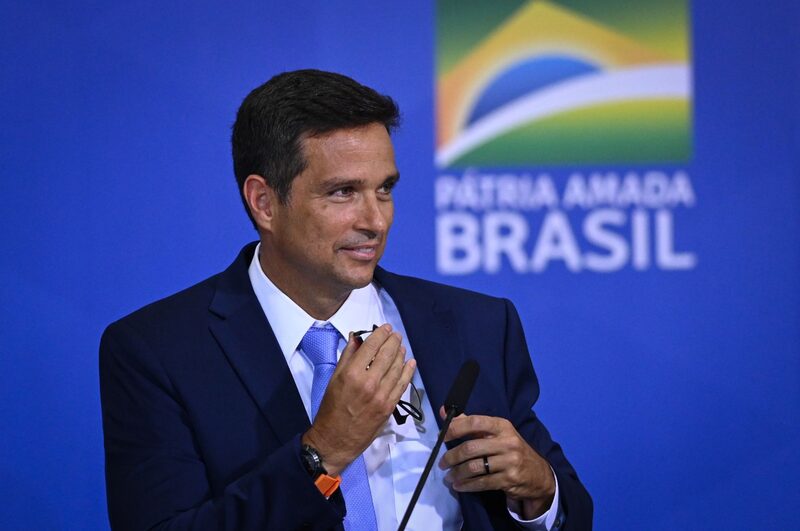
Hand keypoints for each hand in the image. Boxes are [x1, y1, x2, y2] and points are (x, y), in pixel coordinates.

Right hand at [302, 324, 415, 474]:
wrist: (335, 439)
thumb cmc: (331, 409)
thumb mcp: (334, 380)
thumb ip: (347, 357)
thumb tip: (356, 338)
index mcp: (352, 374)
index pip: (371, 346)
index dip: (380, 334)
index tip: (385, 328)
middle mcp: (369, 382)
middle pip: (387, 355)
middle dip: (393, 341)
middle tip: (396, 335)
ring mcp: (381, 395)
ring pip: (397, 368)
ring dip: (401, 354)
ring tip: (401, 347)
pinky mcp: (389, 406)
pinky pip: (402, 385)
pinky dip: (408, 372)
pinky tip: (410, 363)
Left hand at [437, 409, 554, 519]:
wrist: (538, 474)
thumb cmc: (511, 449)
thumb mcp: (496, 433)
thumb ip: (470, 423)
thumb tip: (443, 410)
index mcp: (502, 426)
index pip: (475, 422)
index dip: (456, 428)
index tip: (442, 436)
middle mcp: (507, 442)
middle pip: (471, 448)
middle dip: (452, 456)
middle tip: (442, 462)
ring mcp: (509, 461)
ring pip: (474, 467)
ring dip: (457, 473)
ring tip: (449, 476)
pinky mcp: (509, 480)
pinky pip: (482, 483)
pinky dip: (466, 485)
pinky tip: (459, 485)